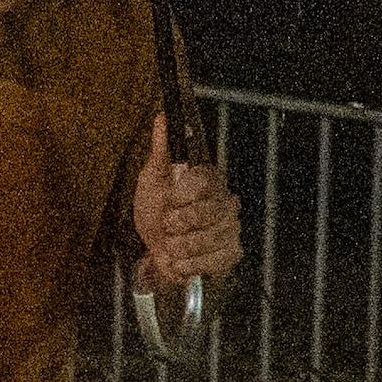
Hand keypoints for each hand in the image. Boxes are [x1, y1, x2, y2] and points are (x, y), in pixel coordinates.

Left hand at [132, 110, 240, 289]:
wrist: (154, 249)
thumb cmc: (155, 211)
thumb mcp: (151, 179)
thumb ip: (160, 151)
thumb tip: (162, 118)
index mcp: (208, 179)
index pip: (204, 178)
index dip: (182, 193)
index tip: (168, 201)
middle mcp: (225, 201)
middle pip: (208, 210)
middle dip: (179, 223)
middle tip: (167, 226)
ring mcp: (230, 228)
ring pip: (211, 237)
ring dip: (181, 246)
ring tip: (171, 245)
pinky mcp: (230, 253)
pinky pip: (216, 260)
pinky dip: (190, 264)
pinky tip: (180, 261)